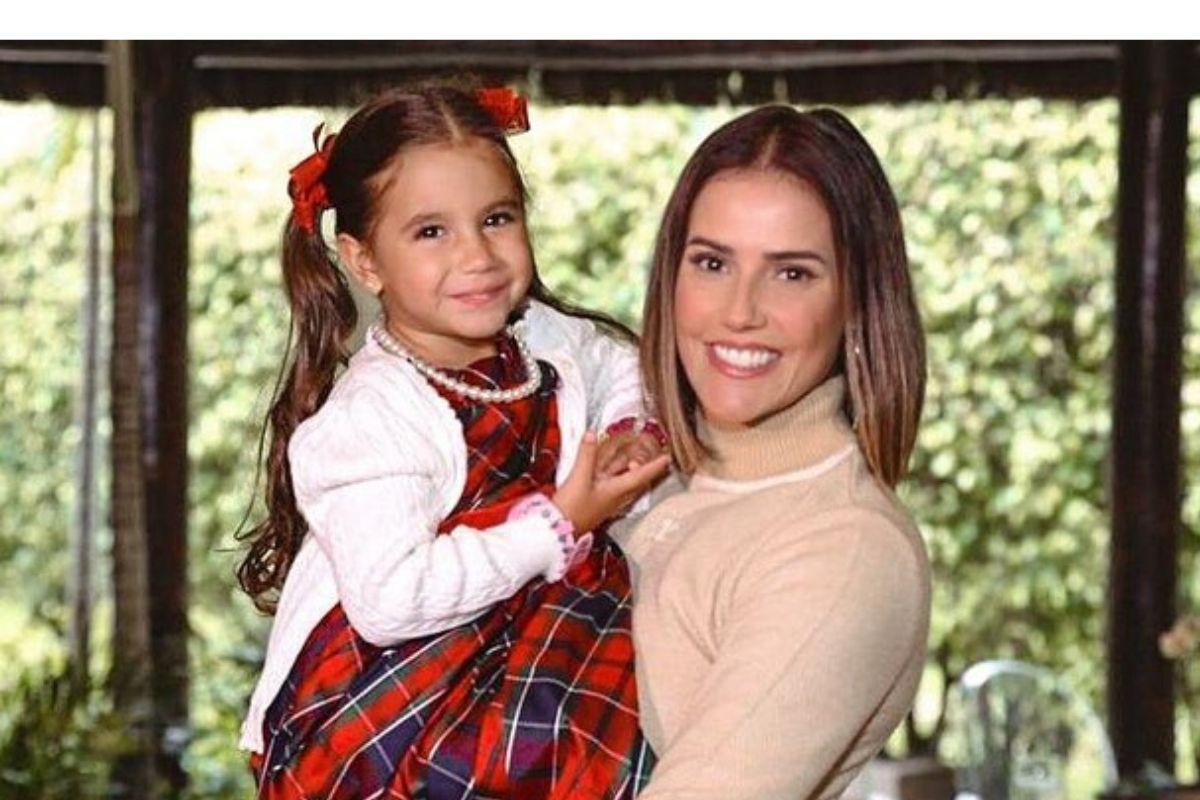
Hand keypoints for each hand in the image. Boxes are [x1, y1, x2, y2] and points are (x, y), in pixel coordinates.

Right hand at [554, 432, 670, 533]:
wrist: (557, 530)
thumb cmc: (572, 510)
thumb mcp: (579, 477)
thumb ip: (586, 455)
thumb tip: (592, 435)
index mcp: (616, 491)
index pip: (641, 476)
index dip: (655, 466)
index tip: (667, 459)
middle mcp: (615, 498)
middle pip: (635, 480)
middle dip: (641, 468)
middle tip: (646, 457)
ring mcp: (606, 502)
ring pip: (622, 483)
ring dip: (626, 472)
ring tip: (629, 461)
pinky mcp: (596, 504)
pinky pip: (610, 487)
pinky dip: (612, 477)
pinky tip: (605, 472)